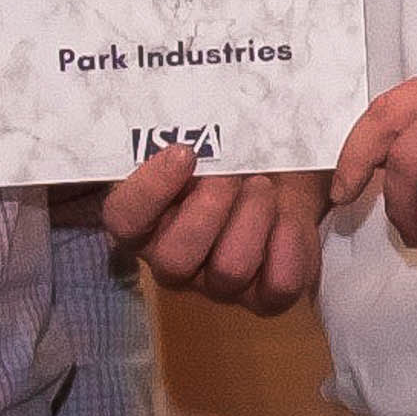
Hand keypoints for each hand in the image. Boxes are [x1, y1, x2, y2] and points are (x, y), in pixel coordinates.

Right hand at [99, 146, 331, 311]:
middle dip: (211, 209)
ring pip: (229, 272)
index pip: (124, 220)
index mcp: (146, 215)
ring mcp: (218, 282)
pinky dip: (290, 246)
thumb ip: (193, 120)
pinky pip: (278, 287)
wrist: (292, 167)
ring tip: (265, 188)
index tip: (185, 153)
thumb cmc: (241, 144)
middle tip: (237, 174)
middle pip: (174, 262)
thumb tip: (184, 126)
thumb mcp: (217, 123)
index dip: (150, 190)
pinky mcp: (265, 294)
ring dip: (254, 220)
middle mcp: (174, 257)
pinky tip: (291, 217)